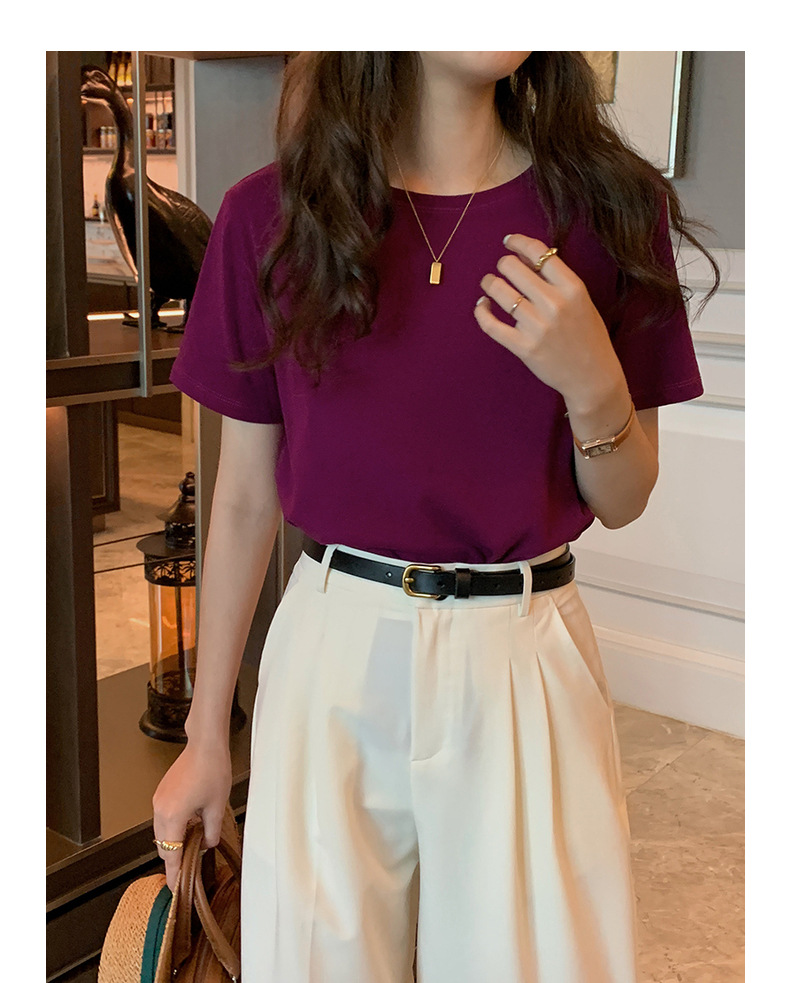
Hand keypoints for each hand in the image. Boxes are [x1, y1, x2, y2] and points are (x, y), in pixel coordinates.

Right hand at [152, 740, 232, 891]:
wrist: (204, 745)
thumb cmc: (212, 770)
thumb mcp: (216, 806)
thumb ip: (211, 832)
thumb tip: (207, 845)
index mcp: (172, 817)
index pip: (171, 855)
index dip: (174, 874)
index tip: (175, 889)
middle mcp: (160, 810)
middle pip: (163, 845)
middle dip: (175, 858)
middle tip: (189, 868)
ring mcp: (158, 800)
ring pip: (162, 832)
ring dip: (175, 841)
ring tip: (193, 845)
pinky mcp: (161, 793)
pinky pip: (163, 818)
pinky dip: (173, 827)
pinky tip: (190, 824)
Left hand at [473, 234, 626, 413]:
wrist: (593, 376)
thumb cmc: (589, 336)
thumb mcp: (583, 301)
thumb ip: (558, 281)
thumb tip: (525, 259)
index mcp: (573, 288)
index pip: (539, 253)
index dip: (518, 242)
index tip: (509, 242)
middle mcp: (554, 304)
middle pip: (514, 268)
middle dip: (503, 263)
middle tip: (501, 268)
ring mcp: (536, 326)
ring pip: (499, 292)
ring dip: (489, 284)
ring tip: (489, 284)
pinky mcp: (523, 347)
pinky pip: (491, 325)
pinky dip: (481, 312)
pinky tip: (482, 305)